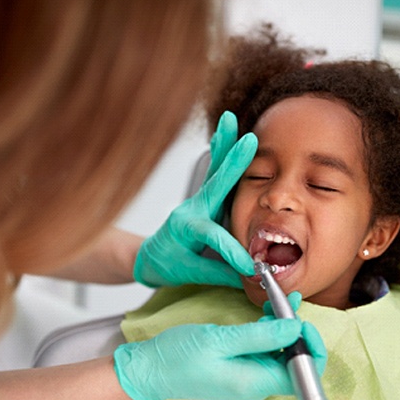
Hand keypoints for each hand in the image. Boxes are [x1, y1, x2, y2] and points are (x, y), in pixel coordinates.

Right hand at [113, 299, 325, 399]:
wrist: (150, 369)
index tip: (300, 320)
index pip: (303, 374)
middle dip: (297, 332)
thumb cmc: (178, 356)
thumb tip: (296, 328)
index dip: (310, 347)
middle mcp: (256, 386)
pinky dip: (268, 333)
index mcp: (254, 383)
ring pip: (280, 355)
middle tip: (287, 304)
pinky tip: (265, 314)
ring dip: (282, 329)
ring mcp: (248, 380)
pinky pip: (264, 353)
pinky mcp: (240, 371)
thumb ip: (261, 335)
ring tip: (277, 302)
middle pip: (295, 363)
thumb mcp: (220, 339)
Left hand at [133, 111, 256, 287]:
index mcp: (185, 230)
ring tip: (229, 120)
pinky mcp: (204, 200)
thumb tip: (250, 278)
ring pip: (215, 171)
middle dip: (232, 163)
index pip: (214, 237)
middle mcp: (191, 210)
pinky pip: (215, 174)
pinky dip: (221, 152)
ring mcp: (197, 202)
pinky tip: (226, 133)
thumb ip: (220, 274)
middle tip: (248, 141)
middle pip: (214, 184)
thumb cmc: (167, 264)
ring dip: (224, 145)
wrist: (149, 256)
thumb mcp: (190, 274)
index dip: (233, 252)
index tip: (249, 267)